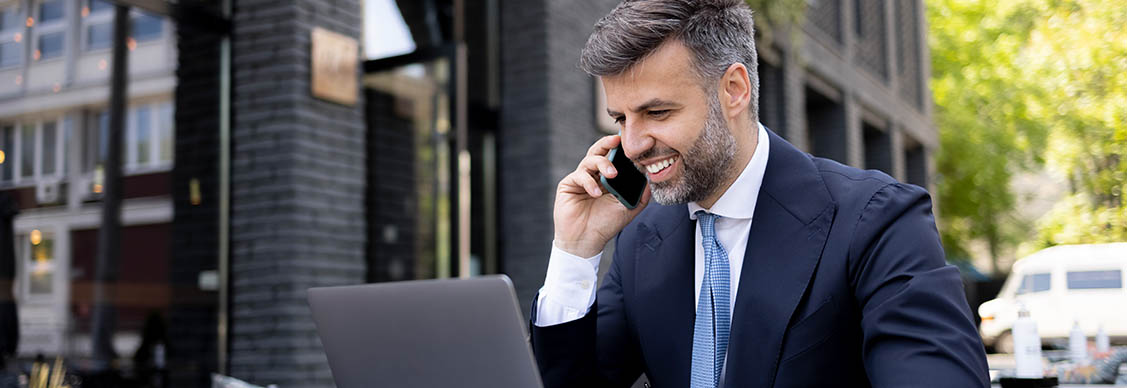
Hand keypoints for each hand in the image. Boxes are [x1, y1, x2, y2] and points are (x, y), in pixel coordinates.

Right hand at [553, 135, 650, 257]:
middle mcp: (594, 175)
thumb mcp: (628, 208)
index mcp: (608, 178)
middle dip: (608, 143)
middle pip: (599, 150)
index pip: (614, 157)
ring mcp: (581, 178)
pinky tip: (596, 193)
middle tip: (617, 140)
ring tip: (612, 175)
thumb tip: (651, 178)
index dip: (621, 148)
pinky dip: (589, 182)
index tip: (631, 141)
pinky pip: (580, 175)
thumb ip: (640, 194)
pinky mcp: (569, 184)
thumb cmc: (606, 224)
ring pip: (590, 160)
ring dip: (603, 163)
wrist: (586, 240)